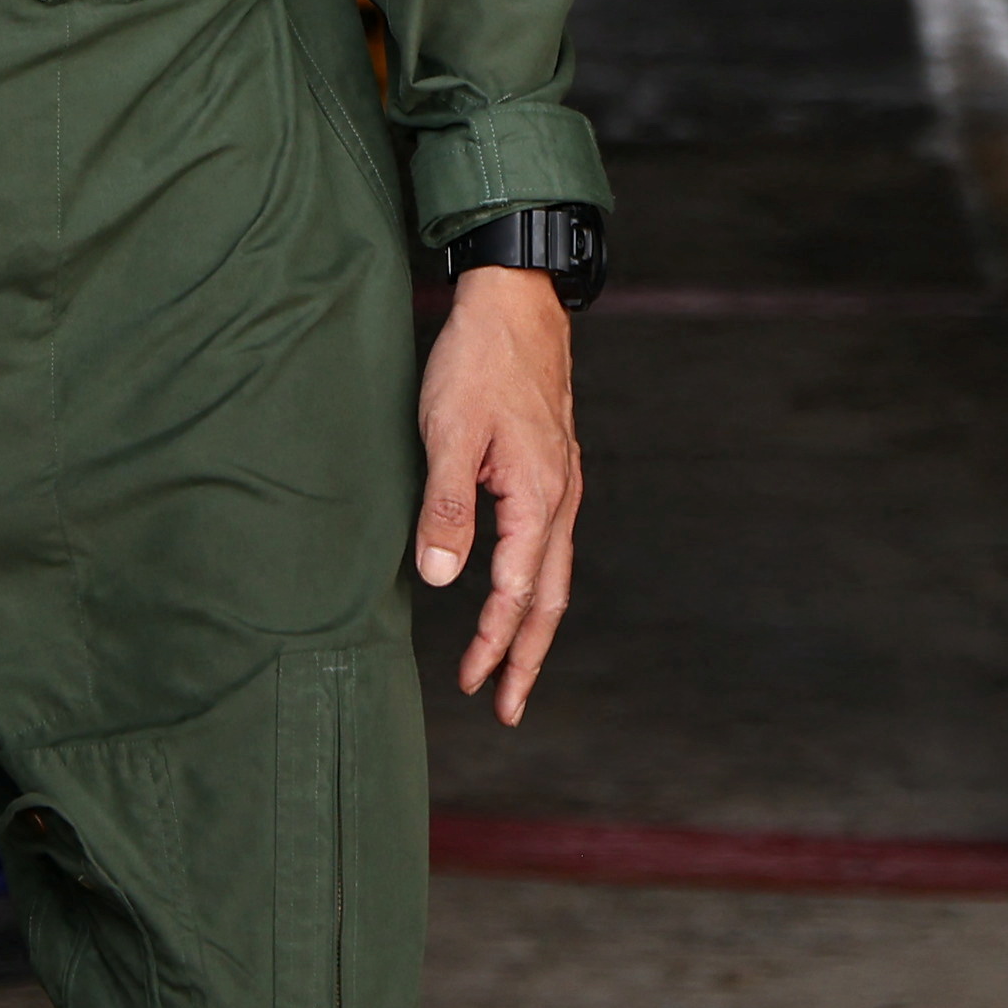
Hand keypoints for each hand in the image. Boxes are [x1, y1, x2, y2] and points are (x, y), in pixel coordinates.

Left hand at [416, 265, 581, 728]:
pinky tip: (518, 590)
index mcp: (540, 497)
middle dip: (528, 657)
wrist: (516, 300)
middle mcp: (562, 496)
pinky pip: (551, 543)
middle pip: (551, 598)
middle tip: (506, 707)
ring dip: (534, 625)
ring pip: (556, 573)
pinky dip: (537, 583)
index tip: (471, 684)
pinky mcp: (554, 467)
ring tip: (512, 664)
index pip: (518, 594)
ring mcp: (564, 482)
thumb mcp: (449, 431)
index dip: (492, 643)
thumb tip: (443, 582)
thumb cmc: (478, 360)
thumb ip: (446, 509)